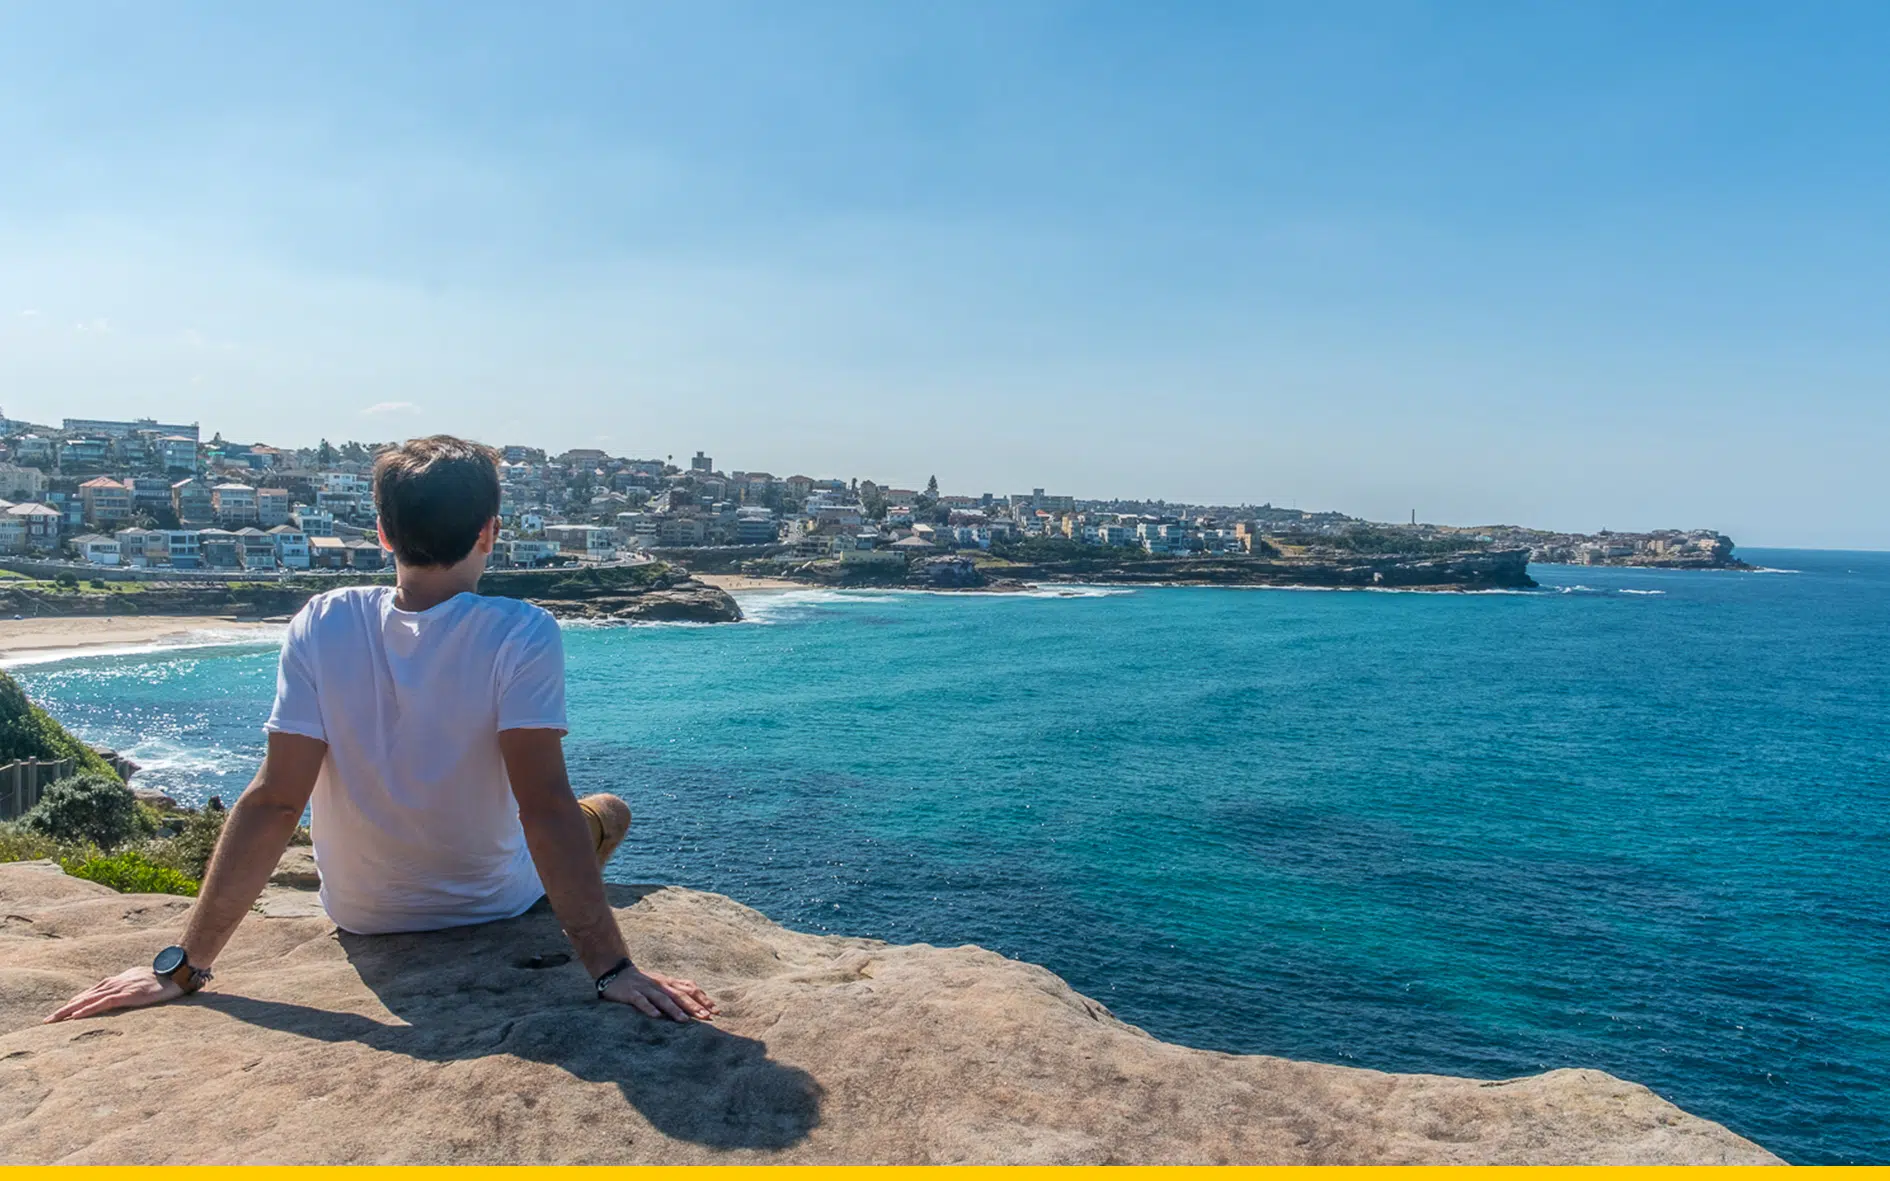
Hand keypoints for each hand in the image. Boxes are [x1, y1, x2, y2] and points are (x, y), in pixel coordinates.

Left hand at [45, 966, 184, 1022]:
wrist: (177, 974)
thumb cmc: (164, 979)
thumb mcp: (143, 981)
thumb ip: (131, 986)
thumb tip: (128, 992)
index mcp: (118, 980)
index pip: (91, 992)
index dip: (76, 1001)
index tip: (62, 1011)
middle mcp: (115, 983)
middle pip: (84, 996)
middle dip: (65, 1008)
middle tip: (47, 1020)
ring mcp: (120, 988)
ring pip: (88, 1000)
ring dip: (69, 1010)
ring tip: (53, 1019)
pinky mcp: (126, 995)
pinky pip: (102, 1004)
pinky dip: (87, 1010)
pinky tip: (75, 1017)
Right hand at [602, 966, 718, 1021]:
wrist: (616, 972)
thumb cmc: (643, 981)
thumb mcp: (663, 983)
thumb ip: (678, 988)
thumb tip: (699, 995)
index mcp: (669, 983)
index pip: (690, 989)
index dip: (703, 999)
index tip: (716, 1010)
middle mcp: (661, 984)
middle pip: (680, 995)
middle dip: (693, 1006)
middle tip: (706, 1017)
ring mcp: (646, 988)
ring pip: (663, 999)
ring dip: (674, 1009)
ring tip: (684, 1020)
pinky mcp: (632, 993)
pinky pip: (641, 1001)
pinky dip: (649, 1008)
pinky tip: (656, 1016)